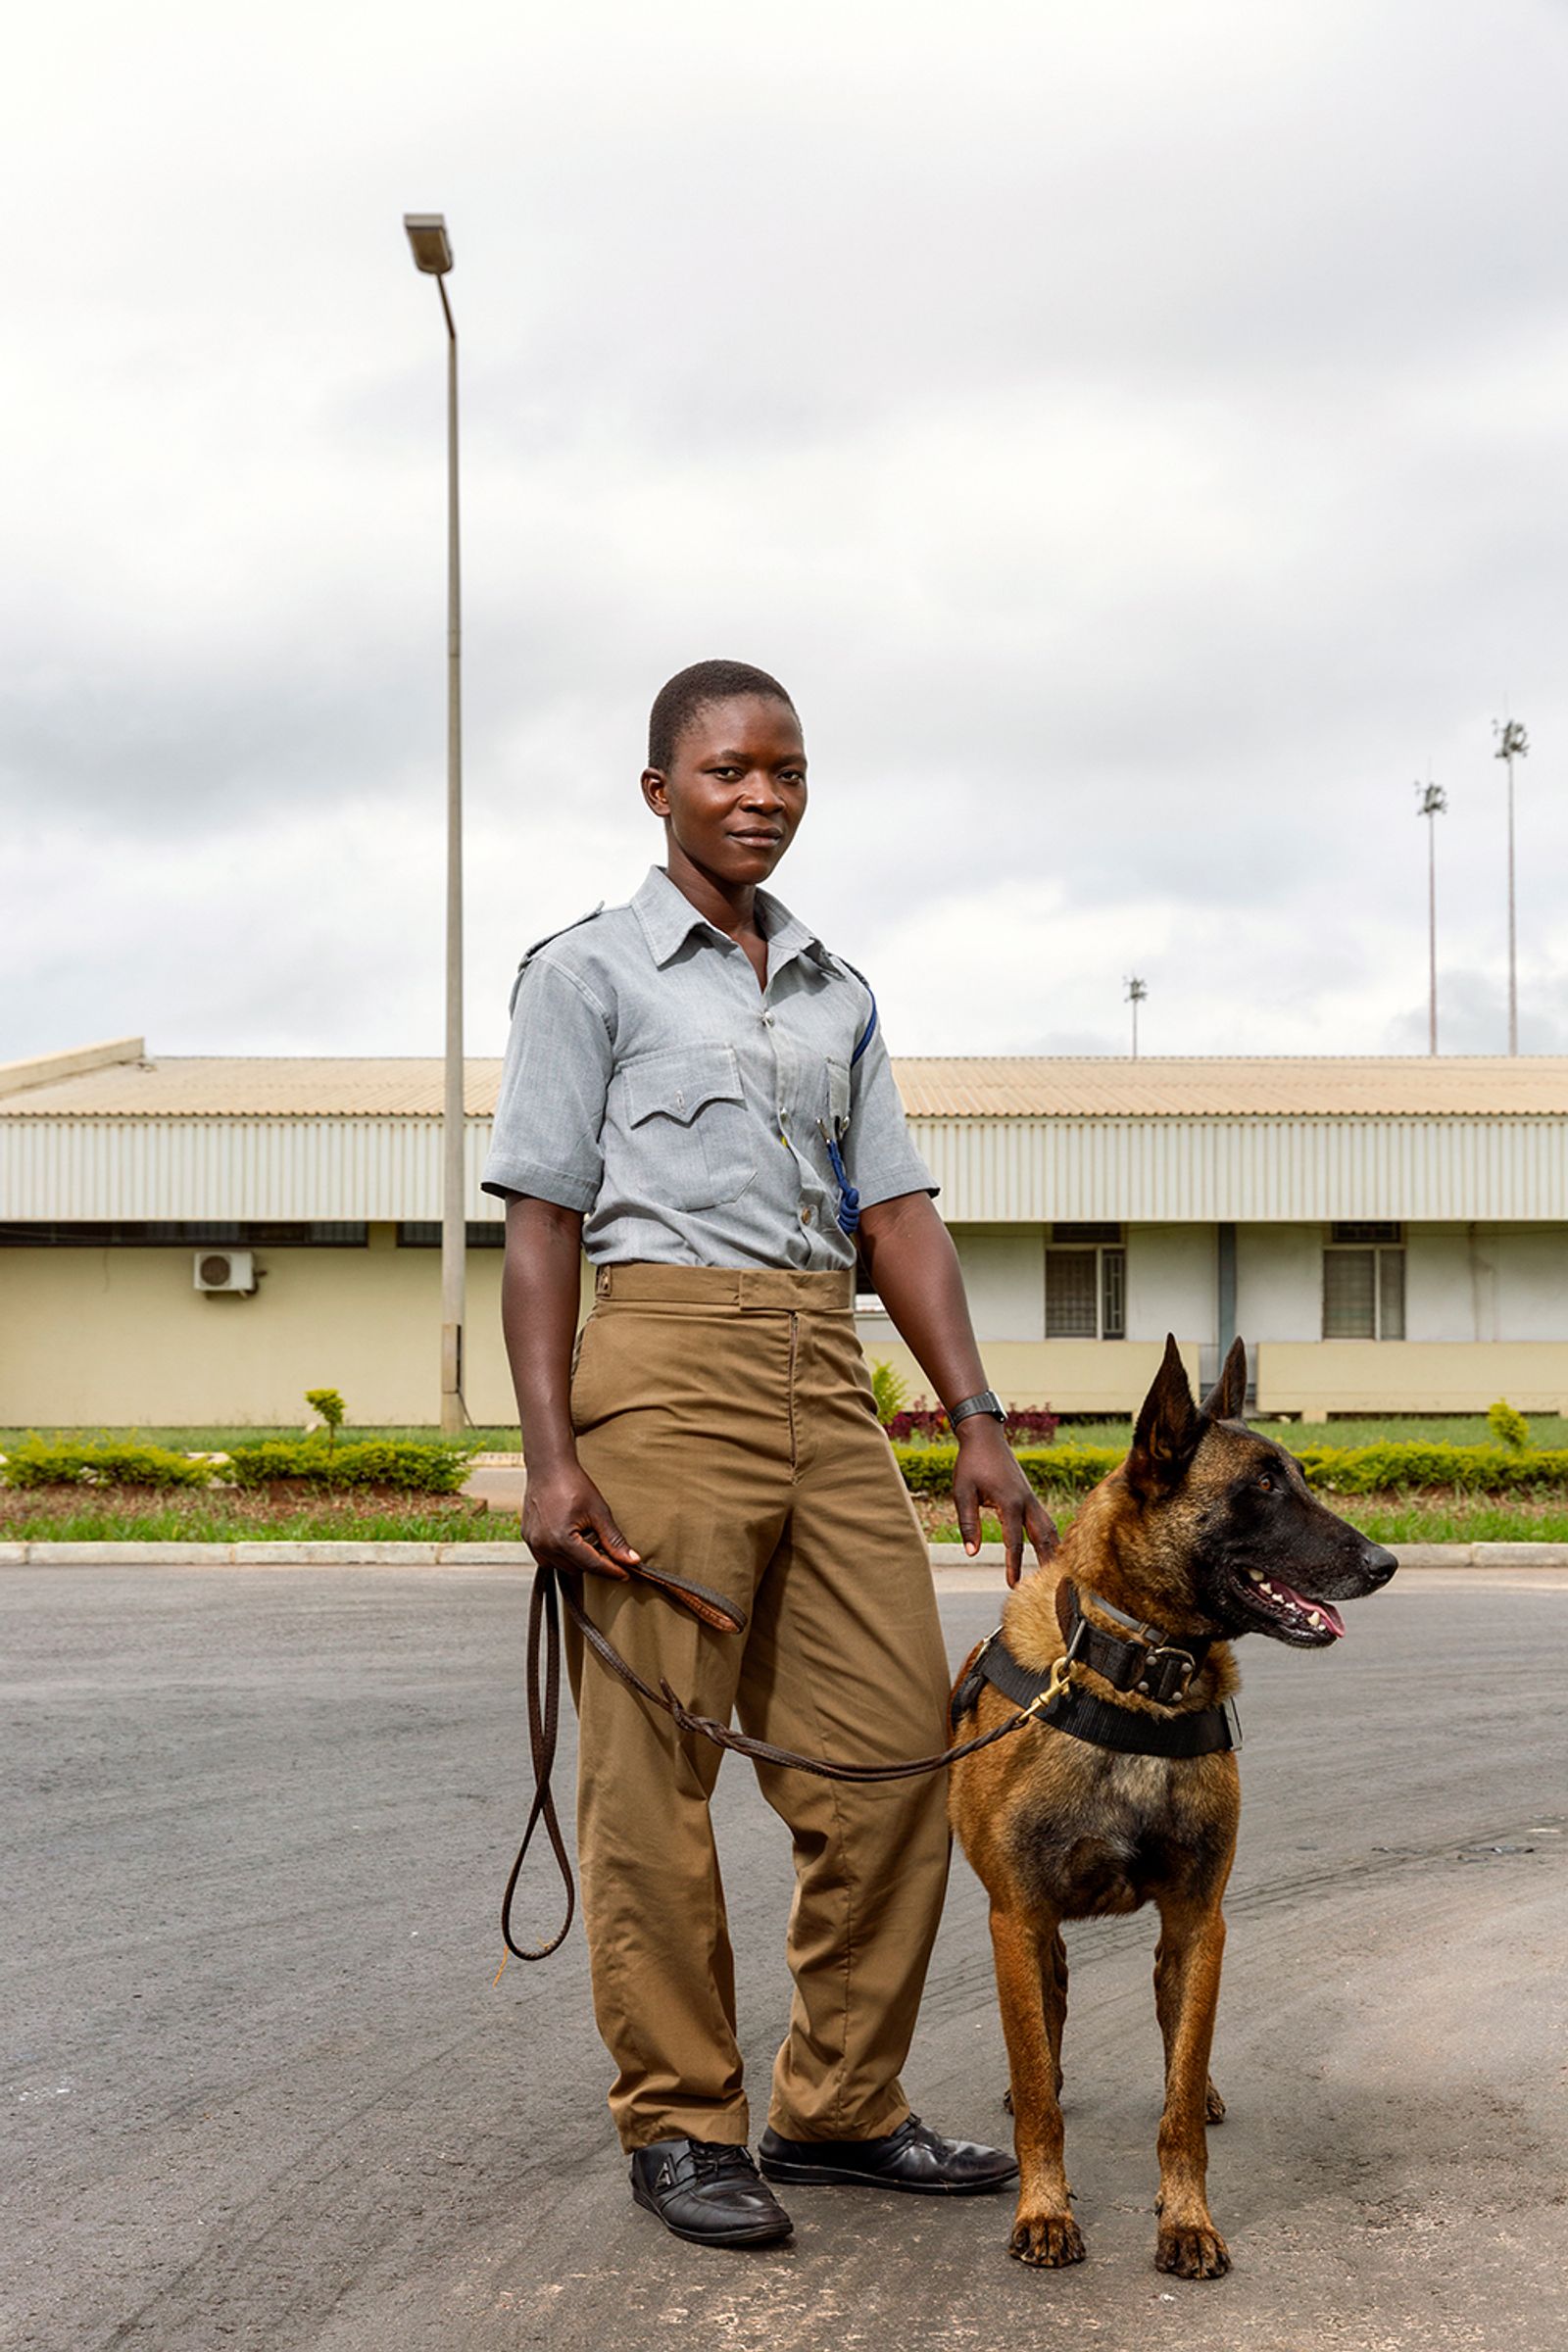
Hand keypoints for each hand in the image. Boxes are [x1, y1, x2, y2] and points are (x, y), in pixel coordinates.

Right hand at [522, 1461, 641, 1580]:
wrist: (549, 1467)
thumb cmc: (574, 1485)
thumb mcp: (599, 1512)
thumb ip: (614, 1540)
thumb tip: (632, 1561)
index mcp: (563, 1540)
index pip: (592, 1565)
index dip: (612, 1571)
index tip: (626, 1573)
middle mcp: (544, 1545)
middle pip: (577, 1569)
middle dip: (594, 1564)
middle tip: (609, 1553)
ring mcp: (533, 1542)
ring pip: (560, 1567)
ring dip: (576, 1561)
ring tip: (588, 1544)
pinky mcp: (527, 1538)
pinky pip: (546, 1558)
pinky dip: (559, 1556)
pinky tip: (570, 1543)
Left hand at [953, 1418, 1058, 1587]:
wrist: (984, 1436)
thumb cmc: (971, 1463)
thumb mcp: (962, 1492)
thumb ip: (968, 1523)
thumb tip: (972, 1553)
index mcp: (1010, 1503)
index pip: (1014, 1542)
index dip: (1013, 1565)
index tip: (1013, 1585)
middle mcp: (1026, 1501)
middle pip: (1042, 1538)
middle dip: (1045, 1563)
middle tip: (1050, 1587)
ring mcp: (1031, 1497)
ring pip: (1048, 1529)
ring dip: (1053, 1550)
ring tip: (1056, 1573)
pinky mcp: (1030, 1495)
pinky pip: (1045, 1520)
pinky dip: (1050, 1537)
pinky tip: (1051, 1548)